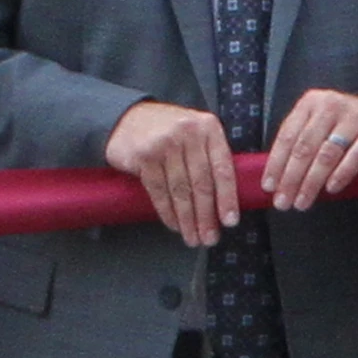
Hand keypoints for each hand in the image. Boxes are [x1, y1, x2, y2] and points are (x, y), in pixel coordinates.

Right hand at [107, 99, 235, 245]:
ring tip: (192, 238)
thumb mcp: (195, 133)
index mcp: (208, 127)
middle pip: (201, 183)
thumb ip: (211, 156)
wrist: (127, 119)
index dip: (228, 198)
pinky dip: (167, 212)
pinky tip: (174, 225)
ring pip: (180, 191)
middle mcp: (188, 133)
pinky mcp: (144, 156)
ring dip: (188, 220)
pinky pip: (159, 191)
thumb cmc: (168, 131)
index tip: (230, 222)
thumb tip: (226, 199)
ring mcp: (164, 143)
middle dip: (206, 216)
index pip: (223, 168)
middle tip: (209, 238)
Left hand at [262, 87, 357, 212]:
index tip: (269, 187)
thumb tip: (275, 179)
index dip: (276, 163)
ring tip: (302, 201)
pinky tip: (331, 189)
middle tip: (283, 201)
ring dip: (312, 182)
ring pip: (327, 154)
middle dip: (291, 178)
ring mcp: (355, 118)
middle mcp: (331, 106)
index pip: (287, 135)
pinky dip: (341, 174)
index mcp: (311, 103)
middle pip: (305, 147)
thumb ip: (298, 143)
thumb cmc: (342, 126)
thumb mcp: (317, 124)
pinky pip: (355, 156)